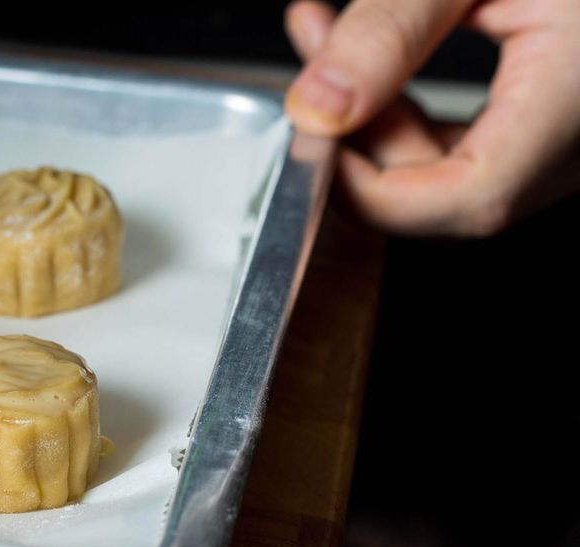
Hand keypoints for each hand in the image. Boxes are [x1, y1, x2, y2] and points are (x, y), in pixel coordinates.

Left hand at [284, 0, 579, 236]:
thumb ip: (392, 28)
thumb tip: (319, 106)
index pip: (470, 199)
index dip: (373, 191)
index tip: (312, 138)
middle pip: (444, 192)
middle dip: (356, 134)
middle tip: (310, 56)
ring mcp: (572, 139)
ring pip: (445, 169)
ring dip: (369, 112)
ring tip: (322, 29)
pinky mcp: (555, 120)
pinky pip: (466, 138)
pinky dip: (404, 104)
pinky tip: (369, 46)